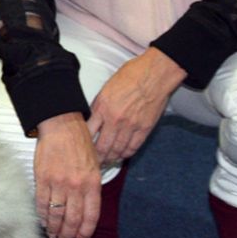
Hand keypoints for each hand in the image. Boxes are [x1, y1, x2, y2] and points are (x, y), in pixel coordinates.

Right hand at [33, 113, 102, 237]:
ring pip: (56, 215)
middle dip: (69, 235)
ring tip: (53, 236)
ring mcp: (59, 183)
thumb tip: (88, 207)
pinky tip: (43, 222)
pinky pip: (42, 203)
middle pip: (73, 219)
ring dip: (54, 229)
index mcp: (92, 183)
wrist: (61, 125)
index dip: (85, 232)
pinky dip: (42, 215)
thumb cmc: (79, 143)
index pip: (91, 216)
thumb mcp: (95, 164)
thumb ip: (92, 186)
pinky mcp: (43, 178)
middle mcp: (77, 186)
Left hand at [86, 48, 185, 164]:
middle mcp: (115, 119)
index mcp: (102, 107)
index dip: (84, 145)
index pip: (88, 133)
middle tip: (93, 163)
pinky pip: (133, 147)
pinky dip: (126, 154)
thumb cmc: (132, 75)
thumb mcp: (106, 88)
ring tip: (106, 162)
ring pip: (117, 150)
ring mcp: (131, 126)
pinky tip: (121, 156)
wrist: (155, 74)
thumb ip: (99, 105)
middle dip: (97, 158)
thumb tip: (93, 118)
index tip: (82, 150)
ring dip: (111, 159)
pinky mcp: (145, 129)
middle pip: (102, 147)